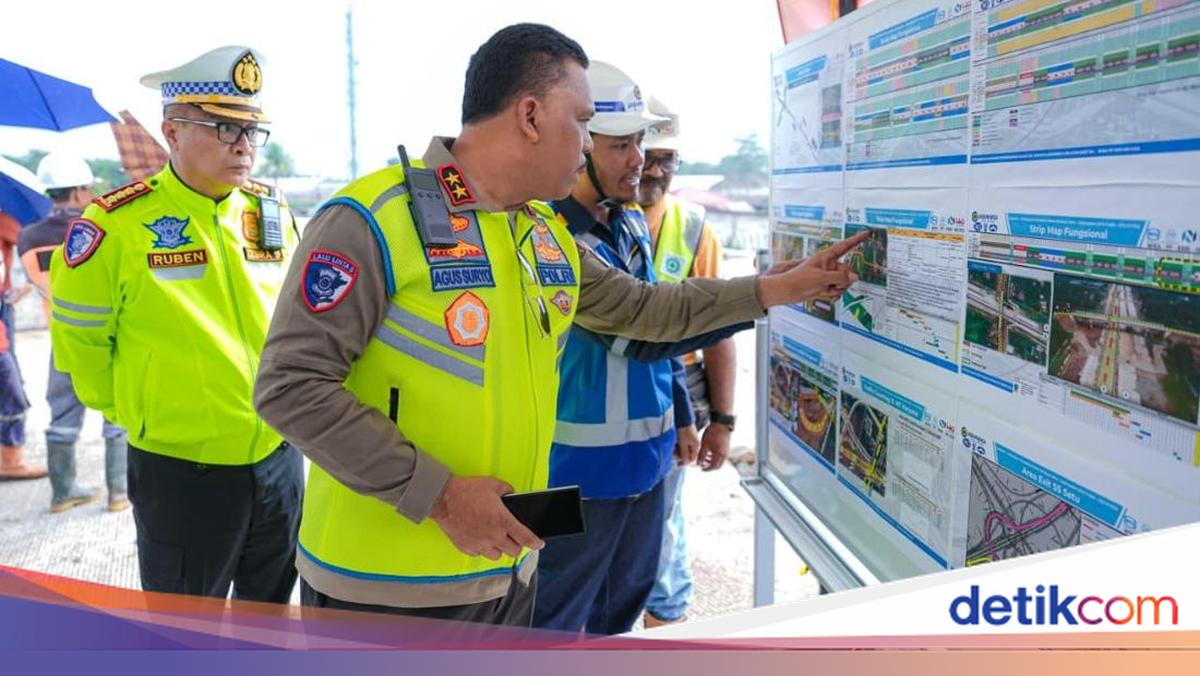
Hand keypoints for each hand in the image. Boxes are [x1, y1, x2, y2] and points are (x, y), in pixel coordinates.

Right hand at [429, 476, 544, 559]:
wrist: (443, 498)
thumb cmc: (467, 491)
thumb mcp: (494, 484)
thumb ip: (508, 490)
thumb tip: (512, 495)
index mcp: (503, 521)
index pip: (526, 538)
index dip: (536, 543)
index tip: (539, 544)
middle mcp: (493, 536)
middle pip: (514, 551)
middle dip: (516, 545)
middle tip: (513, 537)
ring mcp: (480, 544)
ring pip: (497, 556)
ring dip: (499, 548)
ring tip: (496, 538)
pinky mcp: (466, 547)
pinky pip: (480, 554)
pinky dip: (482, 549)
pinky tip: (480, 539)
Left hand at [674, 424, 700, 464]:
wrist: (683, 419)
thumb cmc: (684, 430)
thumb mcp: (683, 444)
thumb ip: (684, 454)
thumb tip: (686, 463)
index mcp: (696, 446)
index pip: (691, 458)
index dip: (684, 461)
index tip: (677, 462)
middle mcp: (694, 444)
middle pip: (687, 454)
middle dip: (680, 455)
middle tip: (673, 455)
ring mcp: (690, 440)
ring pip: (684, 449)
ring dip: (678, 451)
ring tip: (672, 450)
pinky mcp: (686, 437)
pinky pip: (682, 444)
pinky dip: (678, 446)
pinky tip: (674, 445)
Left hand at [699, 422, 730, 470]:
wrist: (721, 423)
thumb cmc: (713, 433)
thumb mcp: (705, 445)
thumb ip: (702, 455)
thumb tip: (698, 464)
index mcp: (720, 455)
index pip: (713, 467)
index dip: (706, 469)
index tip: (701, 468)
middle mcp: (725, 454)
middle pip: (718, 465)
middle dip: (710, 466)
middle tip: (703, 465)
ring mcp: (727, 450)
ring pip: (719, 460)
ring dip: (712, 461)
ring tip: (704, 458)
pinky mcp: (726, 447)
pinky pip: (721, 455)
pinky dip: (715, 457)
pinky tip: (709, 453)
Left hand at [757, 231, 868, 306]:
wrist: (786, 291)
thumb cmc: (798, 280)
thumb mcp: (822, 278)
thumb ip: (840, 277)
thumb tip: (854, 277)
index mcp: (826, 256)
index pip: (845, 246)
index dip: (857, 239)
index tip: (867, 233)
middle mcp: (828, 264)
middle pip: (847, 270)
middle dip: (843, 280)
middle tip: (832, 284)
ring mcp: (827, 275)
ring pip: (843, 282)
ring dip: (838, 288)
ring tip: (825, 289)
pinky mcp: (824, 285)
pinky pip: (837, 289)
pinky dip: (834, 293)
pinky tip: (825, 294)